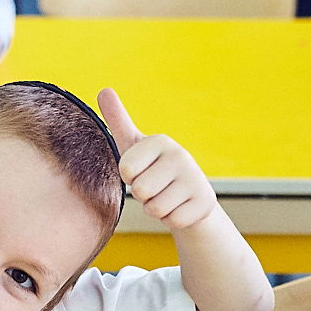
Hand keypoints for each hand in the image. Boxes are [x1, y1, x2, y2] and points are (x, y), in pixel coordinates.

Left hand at [98, 88, 216, 231]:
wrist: (188, 194)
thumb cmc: (152, 168)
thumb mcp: (133, 145)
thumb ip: (117, 120)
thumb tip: (104, 90)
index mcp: (161, 141)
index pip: (126, 169)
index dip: (129, 177)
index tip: (140, 171)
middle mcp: (181, 156)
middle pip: (141, 191)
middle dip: (143, 196)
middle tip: (154, 187)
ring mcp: (196, 179)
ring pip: (156, 208)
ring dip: (155, 208)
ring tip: (165, 196)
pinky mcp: (206, 202)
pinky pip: (172, 221)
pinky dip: (171, 219)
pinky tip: (178, 207)